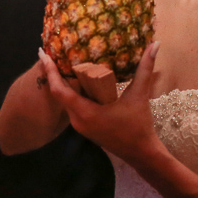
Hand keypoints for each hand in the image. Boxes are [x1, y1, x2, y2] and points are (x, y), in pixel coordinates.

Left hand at [37, 42, 162, 166]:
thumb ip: (145, 69)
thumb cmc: (139, 126)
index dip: (49, 71)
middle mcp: (78, 120)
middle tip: (53, 51)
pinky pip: (73, 105)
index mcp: (85, 113)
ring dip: (63, 82)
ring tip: (62, 61)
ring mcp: (80, 125)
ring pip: (66, 100)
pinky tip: (77, 79)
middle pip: (59, 93)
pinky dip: (73, 92)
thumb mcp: (140, 95)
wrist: (142, 153)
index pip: (58, 90)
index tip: (43, 54)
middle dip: (55, 73)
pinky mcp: (85, 126)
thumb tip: (154, 44)